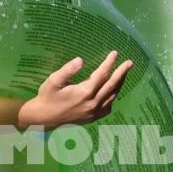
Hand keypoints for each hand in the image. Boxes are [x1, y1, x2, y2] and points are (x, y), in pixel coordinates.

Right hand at [18, 51, 133, 128]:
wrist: (43, 118)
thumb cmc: (47, 97)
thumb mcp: (53, 81)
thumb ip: (67, 70)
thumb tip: (80, 60)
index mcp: (84, 92)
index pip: (102, 74)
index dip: (109, 63)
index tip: (115, 53)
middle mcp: (92, 103)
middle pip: (112, 85)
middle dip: (122, 73)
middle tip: (130, 63)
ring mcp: (93, 112)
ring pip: (112, 96)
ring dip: (119, 84)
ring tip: (124, 74)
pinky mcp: (92, 118)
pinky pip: (108, 107)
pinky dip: (112, 98)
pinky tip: (112, 92)